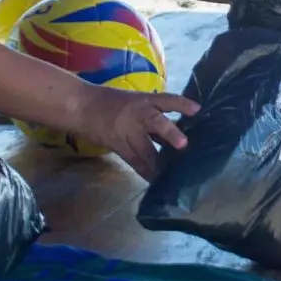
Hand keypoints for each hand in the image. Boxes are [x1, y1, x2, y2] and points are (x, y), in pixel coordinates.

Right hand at [73, 83, 198, 178]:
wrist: (83, 107)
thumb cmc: (115, 104)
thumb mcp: (137, 103)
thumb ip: (157, 117)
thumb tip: (179, 134)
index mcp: (144, 101)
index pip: (166, 100)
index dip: (181, 104)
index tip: (197, 109)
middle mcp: (137, 114)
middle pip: (154, 122)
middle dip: (169, 133)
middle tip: (183, 145)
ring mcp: (126, 131)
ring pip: (145, 148)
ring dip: (159, 162)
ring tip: (172, 175)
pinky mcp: (118, 146)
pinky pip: (134, 161)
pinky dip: (146, 171)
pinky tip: (156, 181)